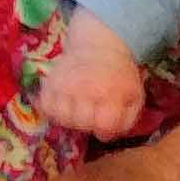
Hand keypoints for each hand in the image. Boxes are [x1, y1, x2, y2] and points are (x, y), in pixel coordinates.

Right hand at [32, 21, 145, 138]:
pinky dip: (53, 110)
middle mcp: (86, 88)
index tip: (105, 121)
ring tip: (77, 108)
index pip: (104, 127)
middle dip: (88, 124)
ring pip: (61, 118)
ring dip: (70, 118)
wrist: (99, 45)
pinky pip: (45, 107)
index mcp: (111, 92)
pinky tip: (64, 103)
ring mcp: (65, 84)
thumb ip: (125, 121)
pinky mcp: (50, 81)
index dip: (105, 129)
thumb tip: (106, 135)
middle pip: (81, 124)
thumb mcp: (134, 97)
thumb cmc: (119, 75)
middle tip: (91, 113)